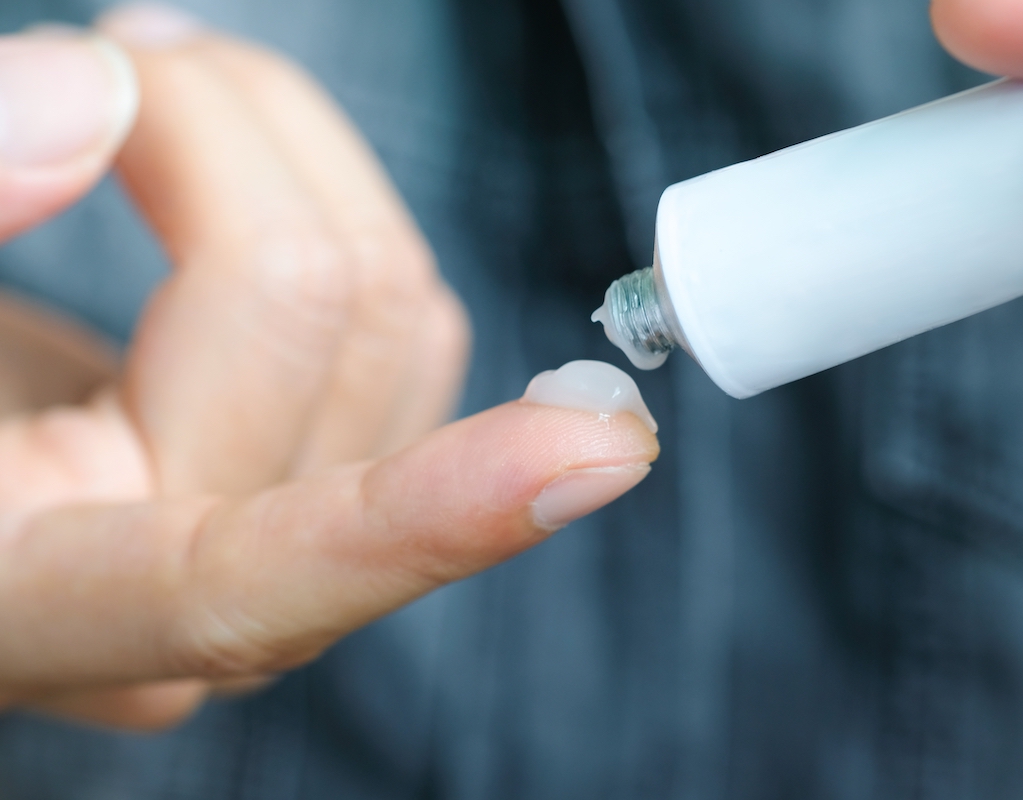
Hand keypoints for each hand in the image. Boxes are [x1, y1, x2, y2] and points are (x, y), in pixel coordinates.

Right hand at [0, 6, 658, 730]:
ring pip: (402, 315)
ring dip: (303, 159)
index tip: (603, 451)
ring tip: (167, 92)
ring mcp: (265, 545)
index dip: (426, 518)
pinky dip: (342, 215)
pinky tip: (245, 173)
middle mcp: (185, 613)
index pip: (246, 585)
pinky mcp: (310, 480)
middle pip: (332, 321)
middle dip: (238, 131)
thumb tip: (94, 99)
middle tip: (127, 46)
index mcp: (26, 599)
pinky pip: (404, 333)